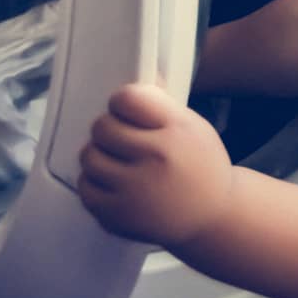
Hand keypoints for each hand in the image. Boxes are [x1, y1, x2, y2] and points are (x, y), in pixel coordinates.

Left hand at [78, 82, 235, 247]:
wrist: (212, 216)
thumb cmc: (200, 165)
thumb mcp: (194, 126)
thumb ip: (161, 105)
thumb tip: (132, 81)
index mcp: (177, 131)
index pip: (127, 99)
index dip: (122, 102)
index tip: (127, 110)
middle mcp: (156, 160)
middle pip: (102, 127)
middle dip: (109, 129)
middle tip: (123, 138)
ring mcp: (135, 191)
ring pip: (90, 156)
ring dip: (100, 154)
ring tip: (118, 160)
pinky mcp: (118, 216)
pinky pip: (85, 187)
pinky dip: (95, 182)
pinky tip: (114, 182)